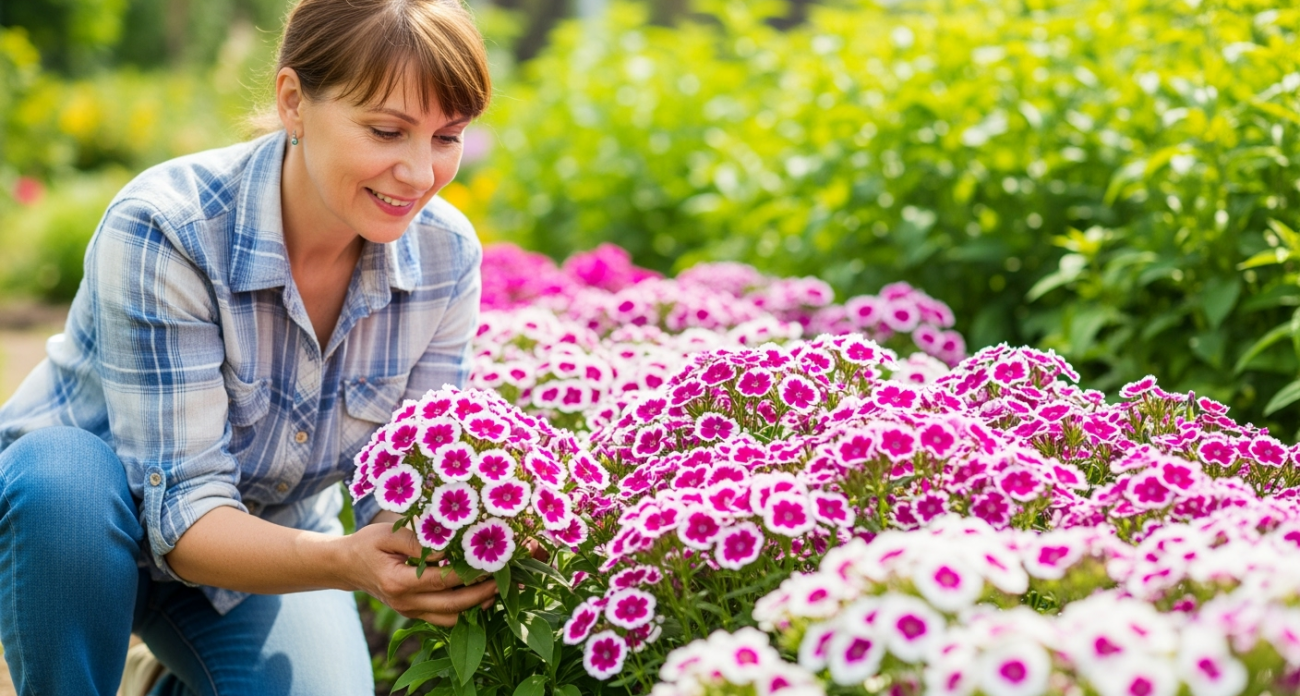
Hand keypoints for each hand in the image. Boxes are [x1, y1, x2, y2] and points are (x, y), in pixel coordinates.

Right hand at [342, 520, 497, 626]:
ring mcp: (410, 611)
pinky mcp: (415, 613)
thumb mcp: (387, 534)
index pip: (442, 580)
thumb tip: (446, 549)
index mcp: (398, 582)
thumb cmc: (368, 544)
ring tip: (498, 588)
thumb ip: (416, 540)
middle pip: (452, 605)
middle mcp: (405, 602)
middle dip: (482, 594)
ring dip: (476, 606)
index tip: (492, 562)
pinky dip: (464, 610)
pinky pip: (444, 618)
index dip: (469, 573)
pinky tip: (480, 594)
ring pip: (451, 617)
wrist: (348, 566)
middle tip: (505, 579)